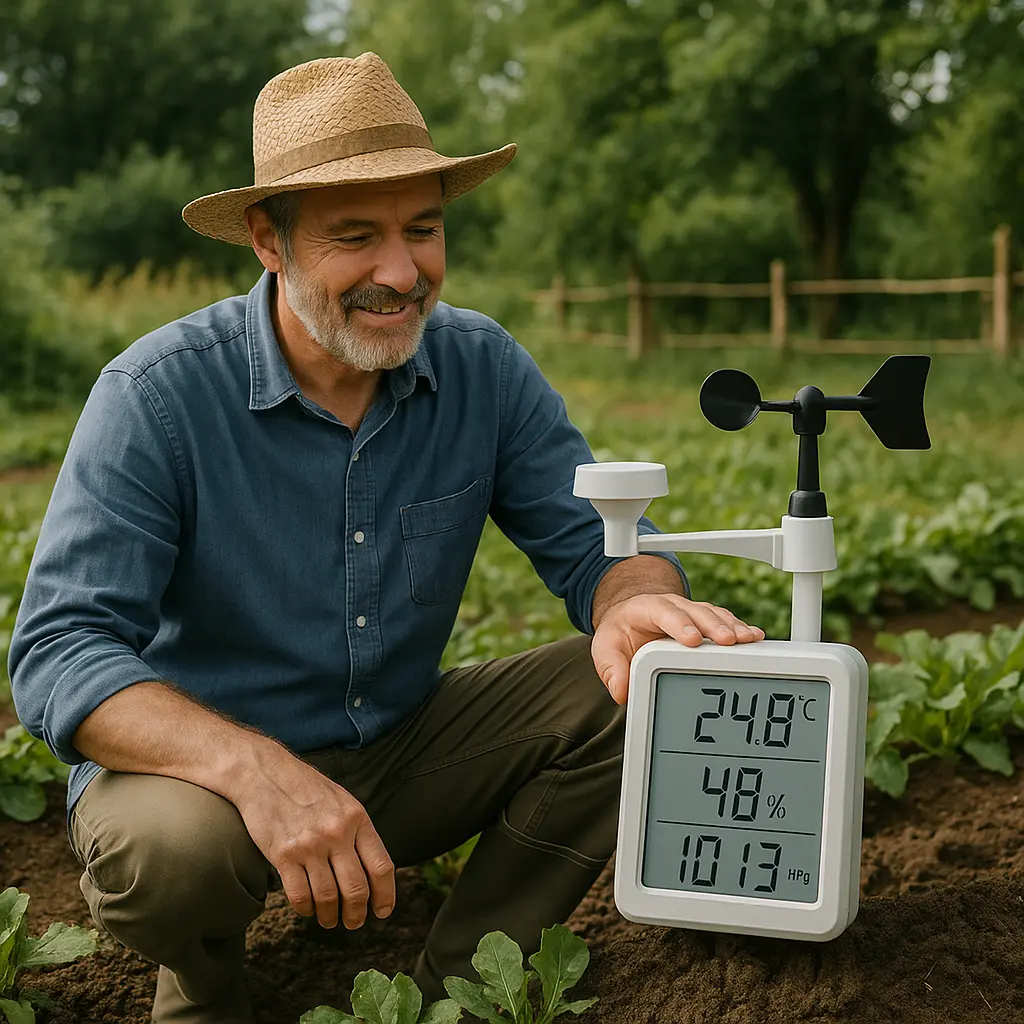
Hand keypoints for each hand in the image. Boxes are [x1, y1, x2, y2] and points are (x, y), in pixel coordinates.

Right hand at [233, 748, 394, 929]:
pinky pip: (300, 896)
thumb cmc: (305, 789)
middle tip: (354, 923)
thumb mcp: (342, 802)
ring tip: (329, 920)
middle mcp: (337, 832)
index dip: (385, 896)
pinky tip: (307, 908)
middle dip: (357, 914)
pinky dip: (306, 909)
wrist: (264, 773)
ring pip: (328, 897)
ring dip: (330, 917)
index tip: (382, 912)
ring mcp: (310, 845)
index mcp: (357, 818)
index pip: (381, 867)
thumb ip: (357, 832)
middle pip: (356, 889)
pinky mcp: (284, 855)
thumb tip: (373, 870)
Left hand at [591, 594, 764, 704]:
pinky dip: (741, 630)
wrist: (631, 620)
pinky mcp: (707, 624)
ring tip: (748, 640)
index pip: (664, 612)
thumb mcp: (607, 649)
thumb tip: (621, 691)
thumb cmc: (621, 635)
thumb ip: (611, 669)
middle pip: (697, 612)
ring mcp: (693, 614)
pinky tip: (755, 638)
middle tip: (728, 640)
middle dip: (713, 626)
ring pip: (716, 616)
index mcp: (648, 609)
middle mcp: (674, 607)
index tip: (691, 638)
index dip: (679, 623)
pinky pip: (726, 623)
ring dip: (733, 628)